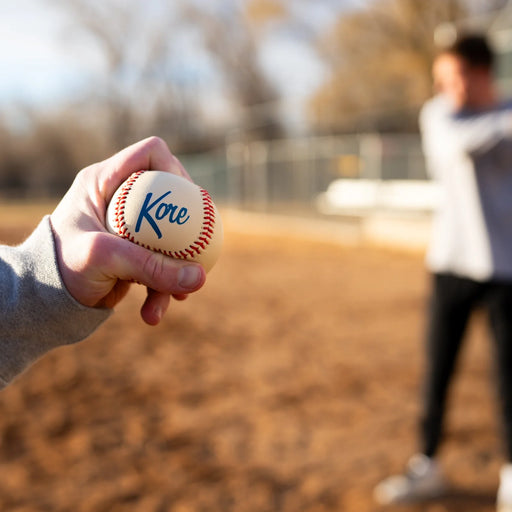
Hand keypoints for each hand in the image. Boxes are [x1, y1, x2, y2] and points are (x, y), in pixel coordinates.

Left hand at [50, 137, 205, 324]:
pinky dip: (164, 286)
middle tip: (197, 247)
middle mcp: (120, 198)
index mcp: (104, 180)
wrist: (46, 301)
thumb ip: (151, 267)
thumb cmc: (62, 267)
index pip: (150, 154)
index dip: (175, 170)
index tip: (188, 200)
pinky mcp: (135, 251)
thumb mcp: (104, 259)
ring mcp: (130, 226)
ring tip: (176, 298)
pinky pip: (162, 262)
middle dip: (187, 225)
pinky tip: (156, 309)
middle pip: (171, 193)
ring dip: (177, 266)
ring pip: (171, 233)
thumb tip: (200, 277)